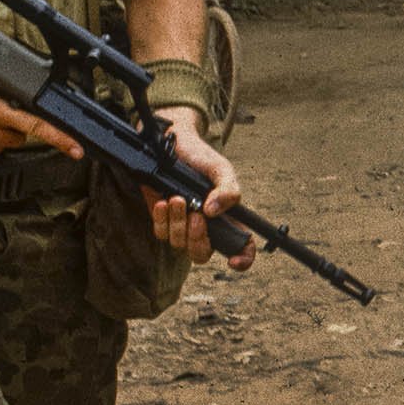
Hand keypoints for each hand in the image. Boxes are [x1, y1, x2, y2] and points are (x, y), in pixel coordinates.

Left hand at [146, 107, 255, 269]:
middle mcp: (206, 226)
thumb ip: (227, 190)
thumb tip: (213, 212)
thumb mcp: (221, 169)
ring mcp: (182, 225)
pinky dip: (162, 219)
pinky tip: (164, 201)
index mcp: (227, 217)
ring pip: (179, 244)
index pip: (241, 247)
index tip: (233, 261)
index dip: (242, 259)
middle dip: (198, 240)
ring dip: (178, 222)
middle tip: (197, 216)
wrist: (171, 143)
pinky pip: (161, 233)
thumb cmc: (200, 157)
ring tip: (177, 198)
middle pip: (202, 254)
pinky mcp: (162, 220)